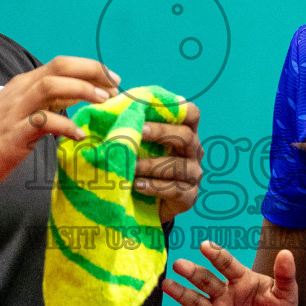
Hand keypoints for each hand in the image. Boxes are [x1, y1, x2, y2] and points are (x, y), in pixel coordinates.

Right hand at [0, 56, 119, 189]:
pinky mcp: (14, 133)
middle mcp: (21, 90)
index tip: (111, 79)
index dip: (90, 68)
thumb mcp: (22, 112)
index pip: (61, 65)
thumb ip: (48, 103)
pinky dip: (65, 126)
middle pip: (59, 68)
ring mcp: (16, 110)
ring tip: (103, 101)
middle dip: (91, 72)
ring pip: (52, 86)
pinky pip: (44, 122)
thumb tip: (79, 98)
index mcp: (24, 84)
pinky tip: (79, 135)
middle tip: (114, 86)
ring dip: (81, 90)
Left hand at [135, 101, 201, 222]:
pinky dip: (154, 186)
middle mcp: (194, 151)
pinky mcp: (189, 196)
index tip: (157, 105)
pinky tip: (137, 185)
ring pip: (178, 166)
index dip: (178, 108)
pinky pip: (175, 190)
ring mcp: (194, 174)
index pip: (191, 114)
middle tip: (138, 131)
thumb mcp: (140, 144)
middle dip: (161, 132)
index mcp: (185, 132)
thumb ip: (133, 124)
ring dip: (152, 165)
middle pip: (186, 136)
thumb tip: (111, 102)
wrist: (148, 203)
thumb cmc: (142, 166)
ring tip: (130, 166)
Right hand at [163, 241, 297, 305]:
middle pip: (205, 280)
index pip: (227, 264)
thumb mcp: (286, 293)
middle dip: (192, 272)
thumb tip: (287, 253)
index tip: (205, 245)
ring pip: (194, 300)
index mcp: (240, 278)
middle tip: (179, 264)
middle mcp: (222, 292)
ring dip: (180, 293)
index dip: (217, 255)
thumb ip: (285, 275)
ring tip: (166, 285)